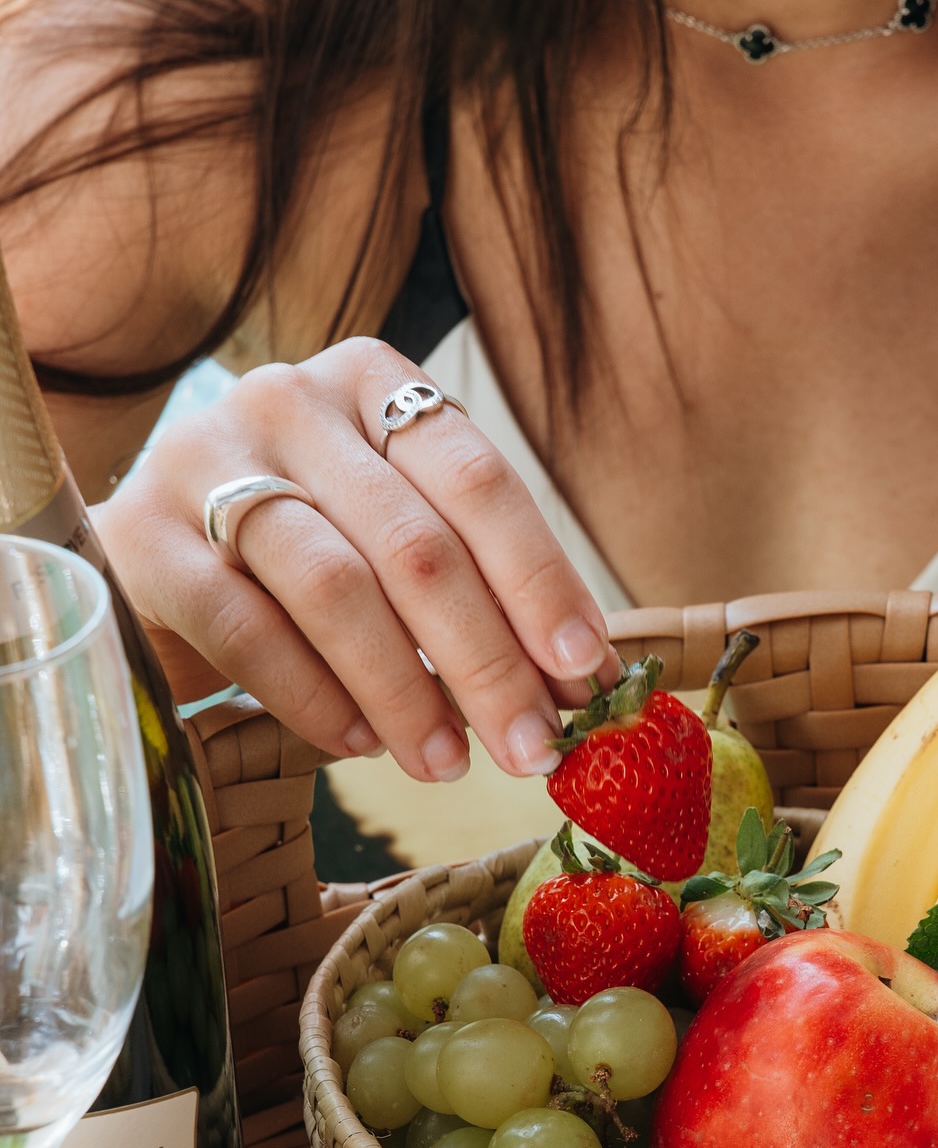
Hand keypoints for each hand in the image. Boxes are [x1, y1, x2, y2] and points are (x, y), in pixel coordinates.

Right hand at [92, 338, 619, 780]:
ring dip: (407, 694)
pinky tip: (361, 745)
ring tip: (449, 764)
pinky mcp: (143, 539)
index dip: (541, 579)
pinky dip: (316, 699)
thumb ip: (474, 577)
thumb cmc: (300, 542)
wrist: (144, 549)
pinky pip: (247, 631)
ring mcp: (207, 462)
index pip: (480, 480)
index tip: (583, 668)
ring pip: (336, 590)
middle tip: (532, 748)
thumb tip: (573, 683)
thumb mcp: (389, 523)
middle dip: (488, 662)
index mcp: (374, 383)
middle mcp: (290, 403)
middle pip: (417, 545)